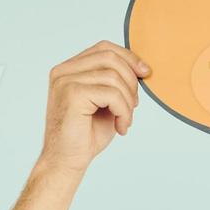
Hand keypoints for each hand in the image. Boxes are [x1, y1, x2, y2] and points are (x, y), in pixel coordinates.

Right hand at [36, 40, 149, 173]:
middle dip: (131, 81)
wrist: (66, 161)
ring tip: (125, 120)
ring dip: (128, 101)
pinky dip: (124, 111)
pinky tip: (121, 126)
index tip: (146, 73)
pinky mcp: (72, 94)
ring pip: (113, 76)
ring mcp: (65, 81)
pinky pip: (111, 94)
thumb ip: (116, 83)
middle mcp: (63, 71)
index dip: (129, 57)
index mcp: (69, 69)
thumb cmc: (85, 135)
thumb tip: (142, 68)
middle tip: (134, 106)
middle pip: (110, 57)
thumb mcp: (106, 103)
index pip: (104, 48)